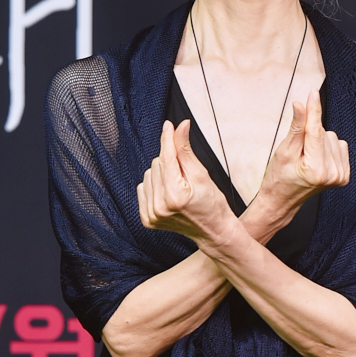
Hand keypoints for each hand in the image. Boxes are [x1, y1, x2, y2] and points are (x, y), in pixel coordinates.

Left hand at [137, 120, 235, 244]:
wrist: (213, 231)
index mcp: (175, 196)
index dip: (168, 139)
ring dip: (162, 174)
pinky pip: (143, 188)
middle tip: (187, 175)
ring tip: (179, 185)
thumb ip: (185, 150)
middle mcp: (160, 207)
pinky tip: (168, 193)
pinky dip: (155, 185)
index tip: (169, 125)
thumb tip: (179, 126)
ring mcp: (152, 215)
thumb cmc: (212, 204)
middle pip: (156, 164)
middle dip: (170, 162)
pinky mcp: (147, 219)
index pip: (166, 158)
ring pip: (149, 174)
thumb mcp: (202, 174)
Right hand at [252, 90, 349, 232]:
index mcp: (316, 170)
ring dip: (318, 142)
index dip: (313, 111)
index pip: (316, 132)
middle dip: (309, 136)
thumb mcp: (284, 151)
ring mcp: (340, 176)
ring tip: (305, 158)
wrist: (282, 200)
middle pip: (324, 133)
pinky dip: (326, 148)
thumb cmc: (279, 178)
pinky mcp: (344, 175)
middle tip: (297, 152)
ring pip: (332, 138)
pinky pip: (339, 146)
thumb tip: (301, 105)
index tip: (312, 94)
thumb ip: (296, 128)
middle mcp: (332, 174)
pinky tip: (316, 160)